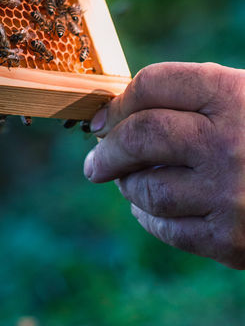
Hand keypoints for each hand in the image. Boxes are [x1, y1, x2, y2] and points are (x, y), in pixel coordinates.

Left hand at [84, 62, 244, 267]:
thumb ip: (193, 98)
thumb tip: (116, 114)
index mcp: (234, 95)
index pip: (153, 84)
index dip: (121, 101)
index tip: (105, 116)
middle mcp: (229, 141)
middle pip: (140, 135)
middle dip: (108, 147)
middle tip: (95, 158)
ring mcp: (229, 194)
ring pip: (147, 187)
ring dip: (126, 184)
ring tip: (123, 181)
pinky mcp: (232, 240)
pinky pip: (168, 228)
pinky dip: (148, 217)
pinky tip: (146, 209)